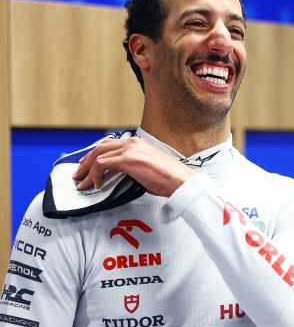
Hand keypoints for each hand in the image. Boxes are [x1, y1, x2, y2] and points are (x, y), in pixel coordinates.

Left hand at [72, 137, 197, 196]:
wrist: (180, 181)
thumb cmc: (169, 178)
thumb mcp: (150, 166)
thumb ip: (134, 165)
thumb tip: (120, 175)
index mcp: (139, 143)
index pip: (111, 144)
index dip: (96, 153)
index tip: (89, 162)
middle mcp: (133, 143)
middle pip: (101, 147)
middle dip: (87, 160)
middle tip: (80, 172)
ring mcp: (130, 150)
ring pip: (98, 155)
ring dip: (87, 169)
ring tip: (82, 181)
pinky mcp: (128, 160)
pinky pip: (102, 165)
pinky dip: (96, 175)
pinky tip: (97, 184)